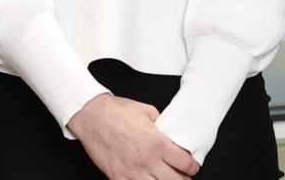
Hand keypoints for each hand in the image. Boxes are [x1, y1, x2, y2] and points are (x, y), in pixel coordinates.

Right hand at [65, 93, 197, 179]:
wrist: (91, 116)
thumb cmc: (116, 112)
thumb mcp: (148, 112)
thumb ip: (164, 126)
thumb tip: (173, 134)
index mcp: (157, 143)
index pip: (186, 163)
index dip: (193, 166)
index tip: (192, 166)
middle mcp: (147, 160)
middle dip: (184, 179)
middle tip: (183, 175)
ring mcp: (132, 172)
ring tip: (165, 178)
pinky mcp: (118, 177)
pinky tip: (147, 179)